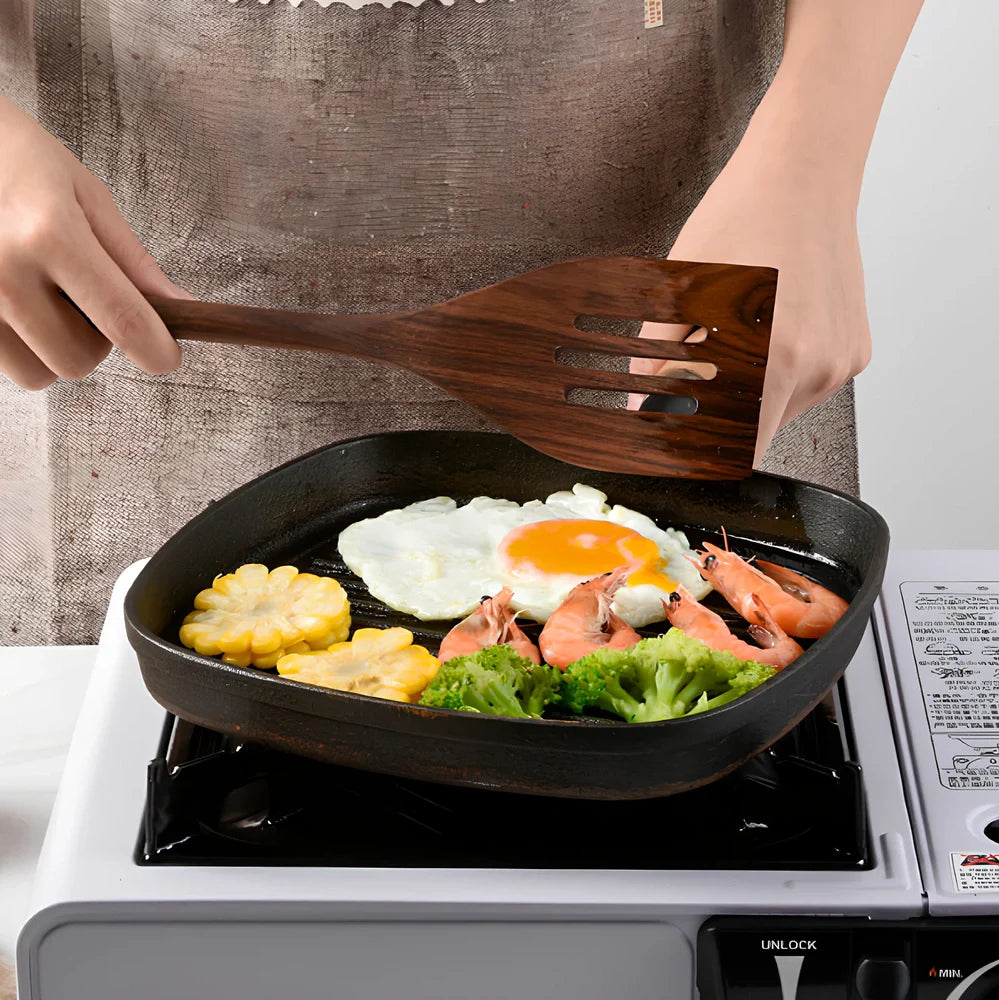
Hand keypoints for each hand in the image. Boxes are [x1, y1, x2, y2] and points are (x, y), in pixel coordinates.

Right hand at [0, 95, 188, 389]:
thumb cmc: (17, 160)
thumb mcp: (85, 194)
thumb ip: (132, 260)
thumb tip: (179, 308)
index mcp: (49, 234)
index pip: (123, 319)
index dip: (155, 350)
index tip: (165, 356)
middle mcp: (3, 271)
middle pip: (78, 359)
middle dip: (94, 341)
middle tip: (82, 299)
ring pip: (38, 374)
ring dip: (51, 348)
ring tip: (41, 297)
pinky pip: (3, 364)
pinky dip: (18, 345)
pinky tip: (13, 302)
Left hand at [630, 147, 870, 466]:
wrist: (804, 173)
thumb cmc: (743, 219)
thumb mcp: (681, 290)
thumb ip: (658, 359)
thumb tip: (640, 406)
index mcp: (775, 359)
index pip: (737, 446)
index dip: (701, 448)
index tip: (675, 435)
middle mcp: (818, 367)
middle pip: (757, 433)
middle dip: (719, 418)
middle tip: (688, 387)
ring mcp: (842, 361)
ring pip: (781, 411)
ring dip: (749, 395)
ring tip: (734, 339)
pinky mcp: (856, 350)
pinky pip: (807, 385)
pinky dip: (779, 374)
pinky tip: (768, 330)